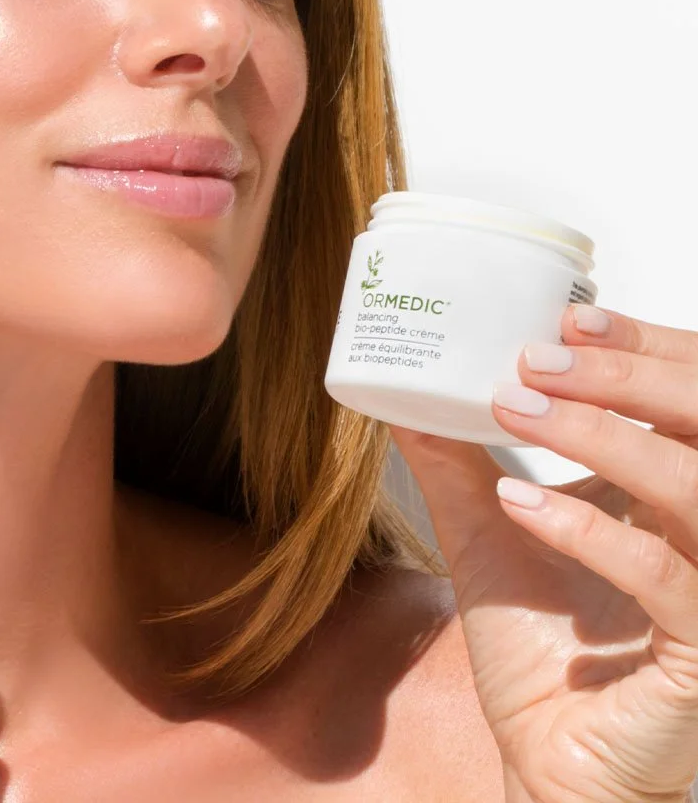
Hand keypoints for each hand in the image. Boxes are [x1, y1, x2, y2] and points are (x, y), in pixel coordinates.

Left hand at [389, 304, 697, 802]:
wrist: (549, 759)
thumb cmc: (539, 648)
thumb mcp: (487, 533)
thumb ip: (458, 462)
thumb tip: (404, 393)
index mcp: (671, 496)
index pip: (687, 401)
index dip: (647, 351)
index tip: (572, 316)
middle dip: (632, 377)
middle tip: (543, 351)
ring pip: (695, 489)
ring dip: (605, 438)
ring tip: (518, 409)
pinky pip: (669, 579)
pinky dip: (592, 531)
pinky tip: (520, 505)